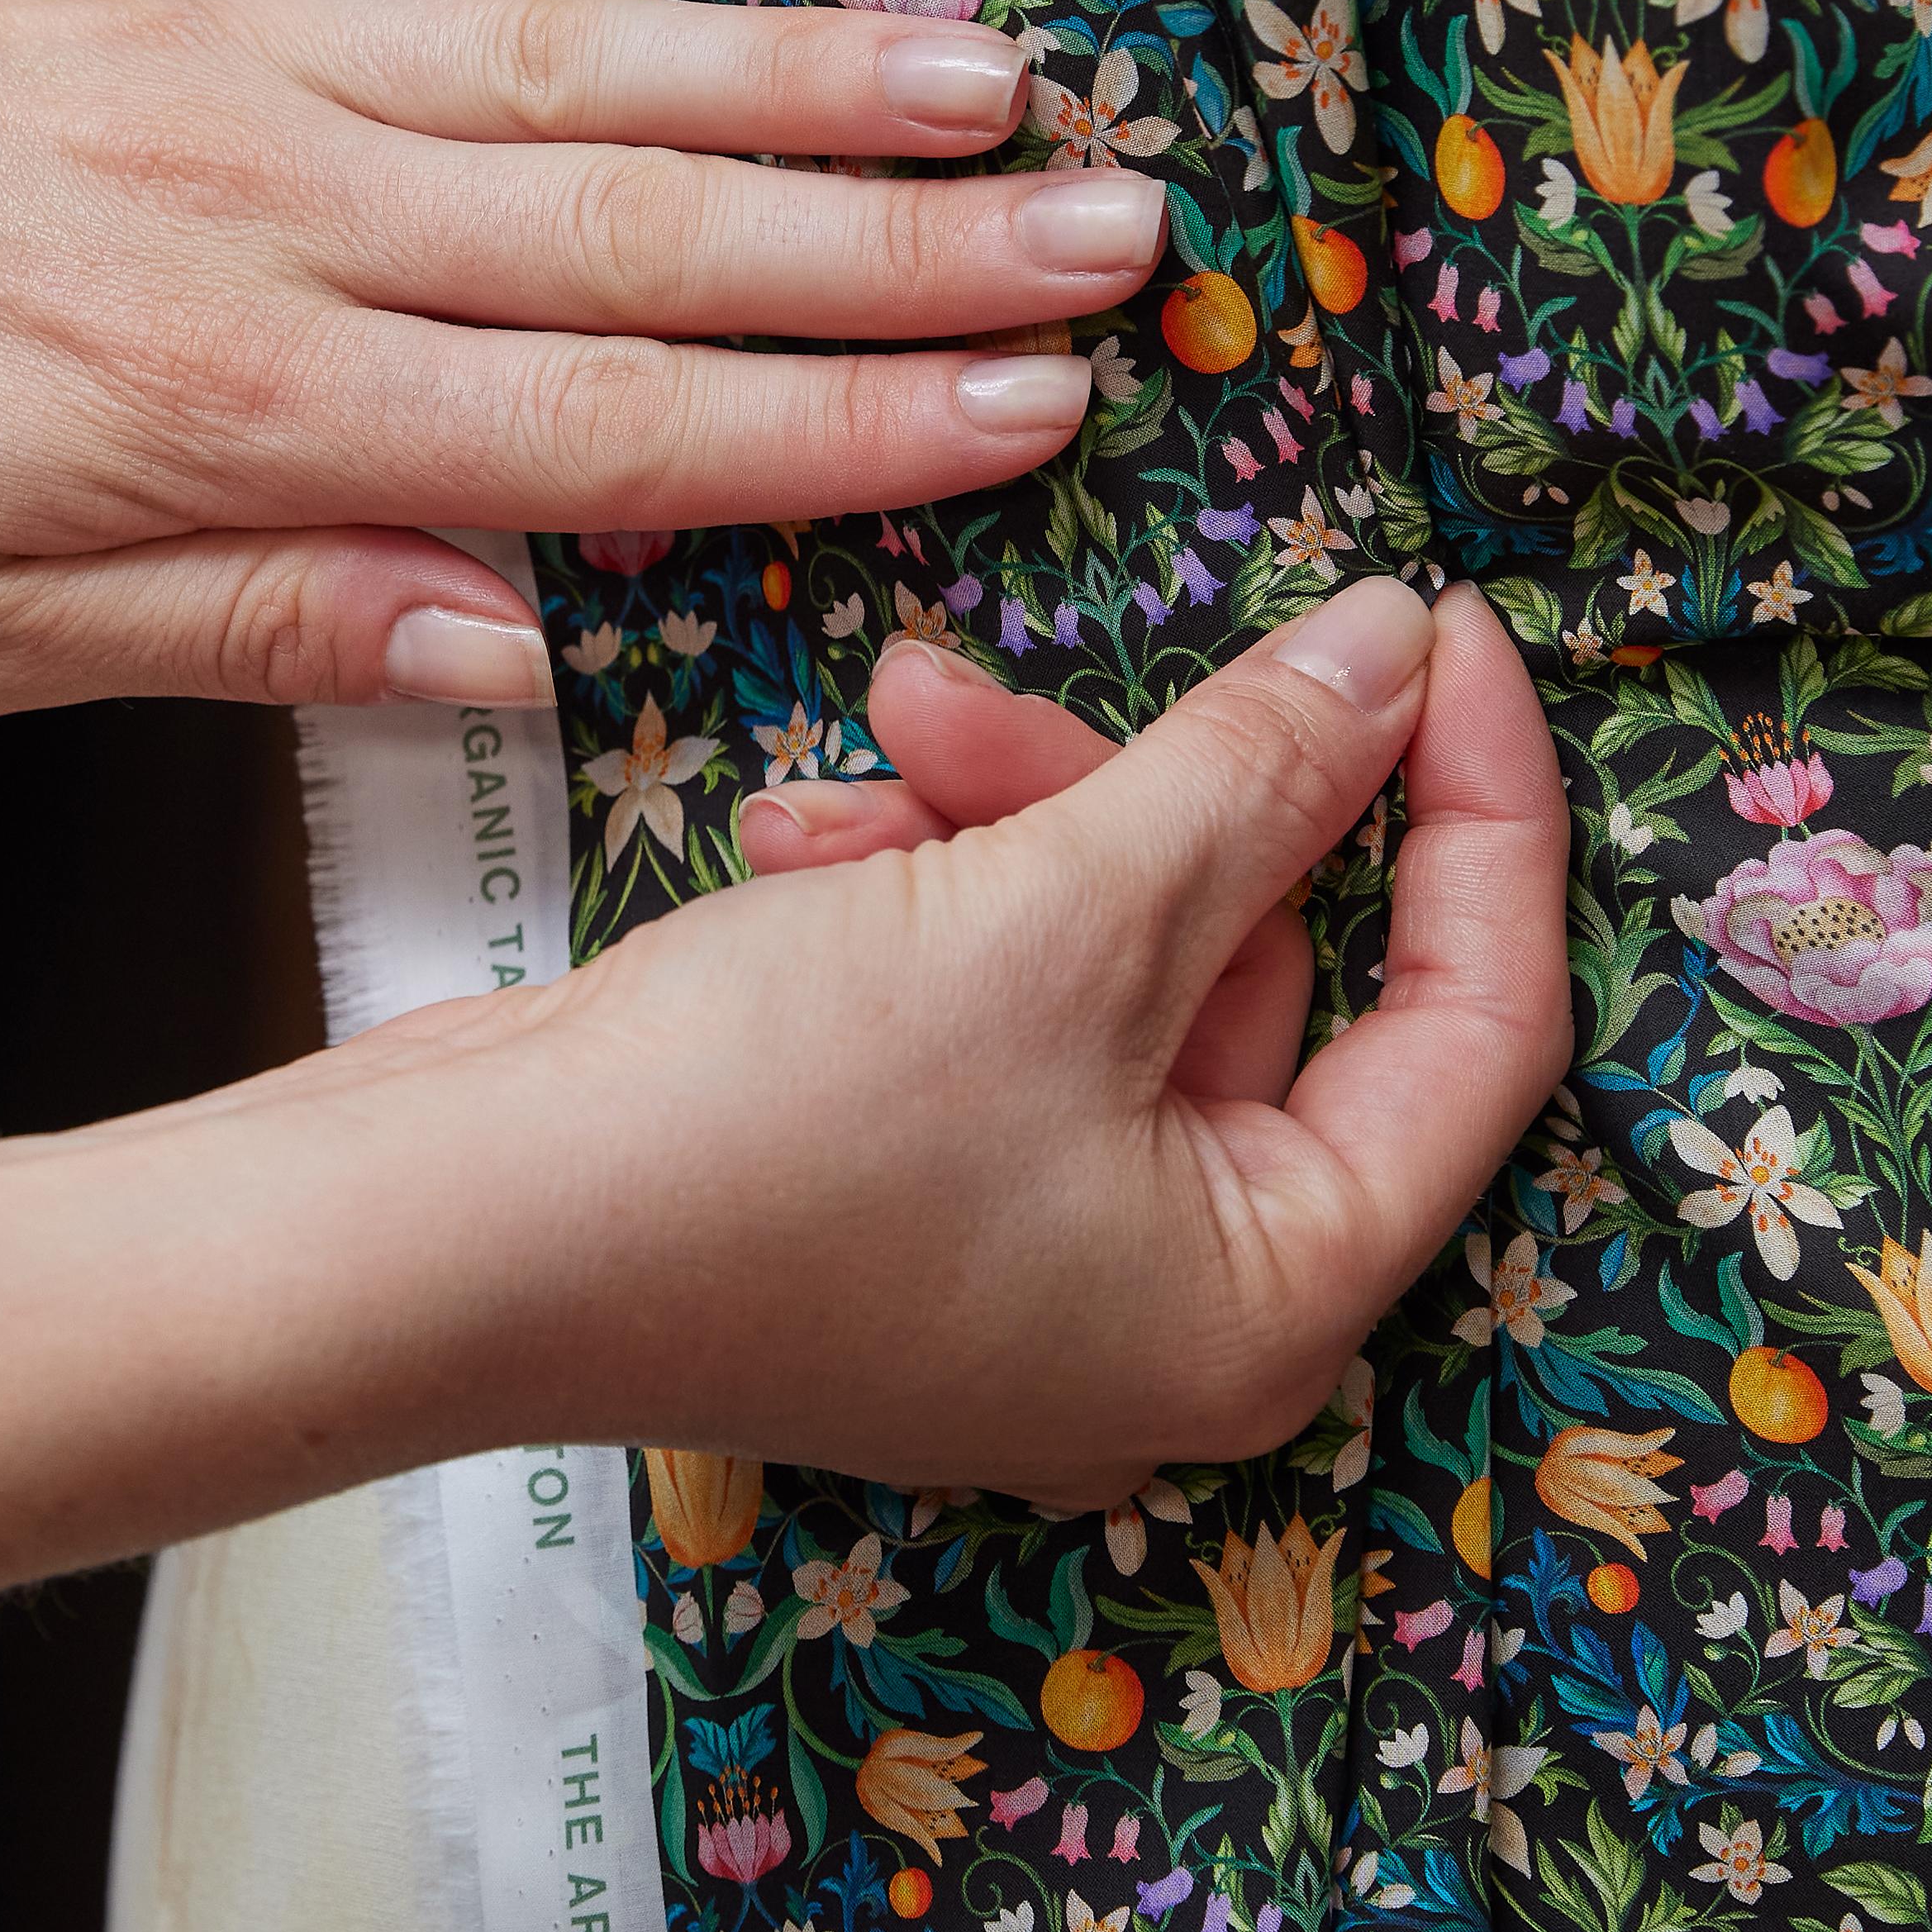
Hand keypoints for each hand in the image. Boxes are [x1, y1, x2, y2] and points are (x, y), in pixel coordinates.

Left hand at [0, 0, 1168, 713]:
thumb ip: (240, 633)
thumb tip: (512, 650)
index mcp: (226, 415)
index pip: (611, 431)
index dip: (846, 429)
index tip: (1039, 419)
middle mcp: (269, 208)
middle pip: (652, 232)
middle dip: (912, 247)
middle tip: (1130, 237)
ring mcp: (225, 35)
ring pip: (579, 51)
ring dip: (810, 58)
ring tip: (1012, 72)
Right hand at [0, 577, 1571, 1707]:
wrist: (449, 1241)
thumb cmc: (765, 1124)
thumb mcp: (1048, 910)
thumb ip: (1251, 771)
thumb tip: (1402, 654)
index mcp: (1275, 1295)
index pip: (1482, 1025)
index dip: (1478, 804)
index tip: (1438, 621)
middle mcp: (1178, 1310)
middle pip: (1274, 976)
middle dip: (1148, 794)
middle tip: (1002, 685)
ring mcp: (1034, 1271)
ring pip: (1116, 964)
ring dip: (1015, 822)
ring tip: (883, 740)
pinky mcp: (906, 1208)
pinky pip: (994, 1006)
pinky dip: (928, 897)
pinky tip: (809, 833)